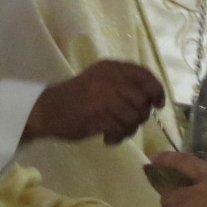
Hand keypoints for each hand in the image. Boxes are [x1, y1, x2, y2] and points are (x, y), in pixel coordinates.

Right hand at [23, 60, 165, 144]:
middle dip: (139, 115)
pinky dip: (117, 138)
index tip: (158, 104)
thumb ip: (124, 84)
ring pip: (133, 117)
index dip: (156, 90)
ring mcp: (105, 96)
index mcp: (112, 67)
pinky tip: (107, 138)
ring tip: (115, 132)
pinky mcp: (99, 115)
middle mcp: (111, 78)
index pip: (145, 75)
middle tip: (127, 123)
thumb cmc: (77, 97)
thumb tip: (152, 99)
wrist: (48, 110)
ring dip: (128, 129)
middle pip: (142, 100)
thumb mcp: (102, 81)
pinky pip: (121, 130)